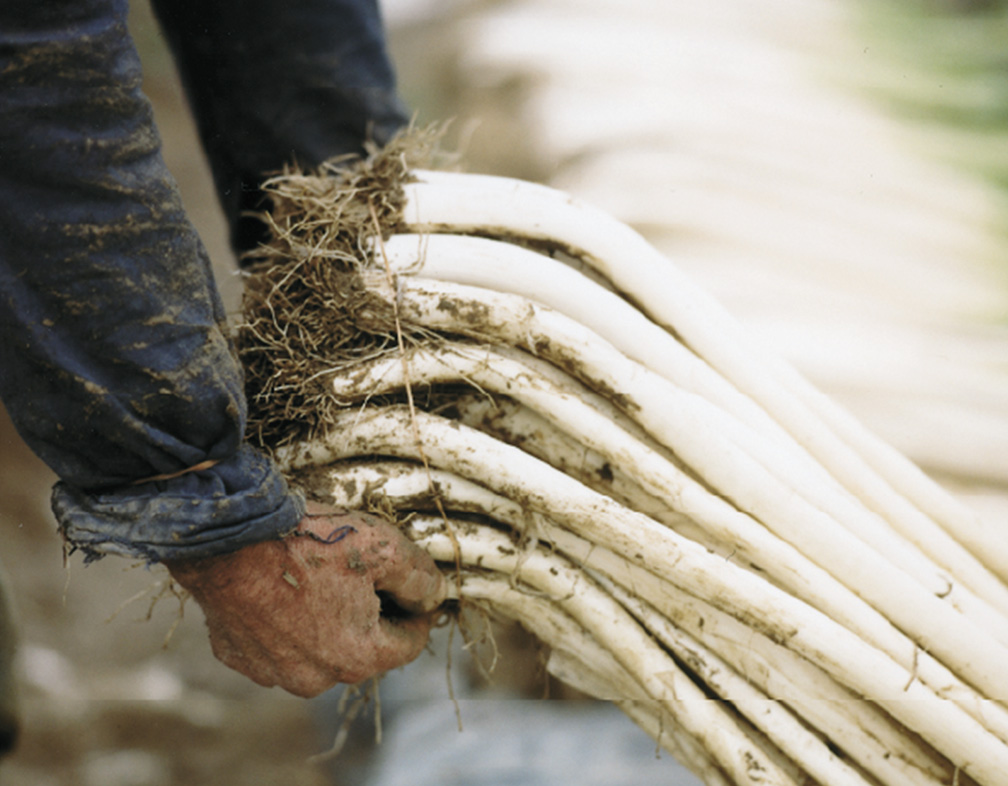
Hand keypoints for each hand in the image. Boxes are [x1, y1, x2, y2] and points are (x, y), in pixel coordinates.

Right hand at [165, 502, 446, 696]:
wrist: (230, 534)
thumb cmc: (310, 540)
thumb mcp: (386, 547)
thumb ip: (419, 578)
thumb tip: (435, 596)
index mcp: (358, 658)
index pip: (409, 643)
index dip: (417, 611)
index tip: (411, 586)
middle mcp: (315, 679)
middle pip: (362, 649)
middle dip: (369, 615)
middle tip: (362, 573)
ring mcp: (271, 672)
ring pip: (317, 649)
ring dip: (325, 621)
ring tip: (318, 578)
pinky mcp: (238, 656)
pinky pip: (275, 643)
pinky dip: (284, 622)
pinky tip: (281, 588)